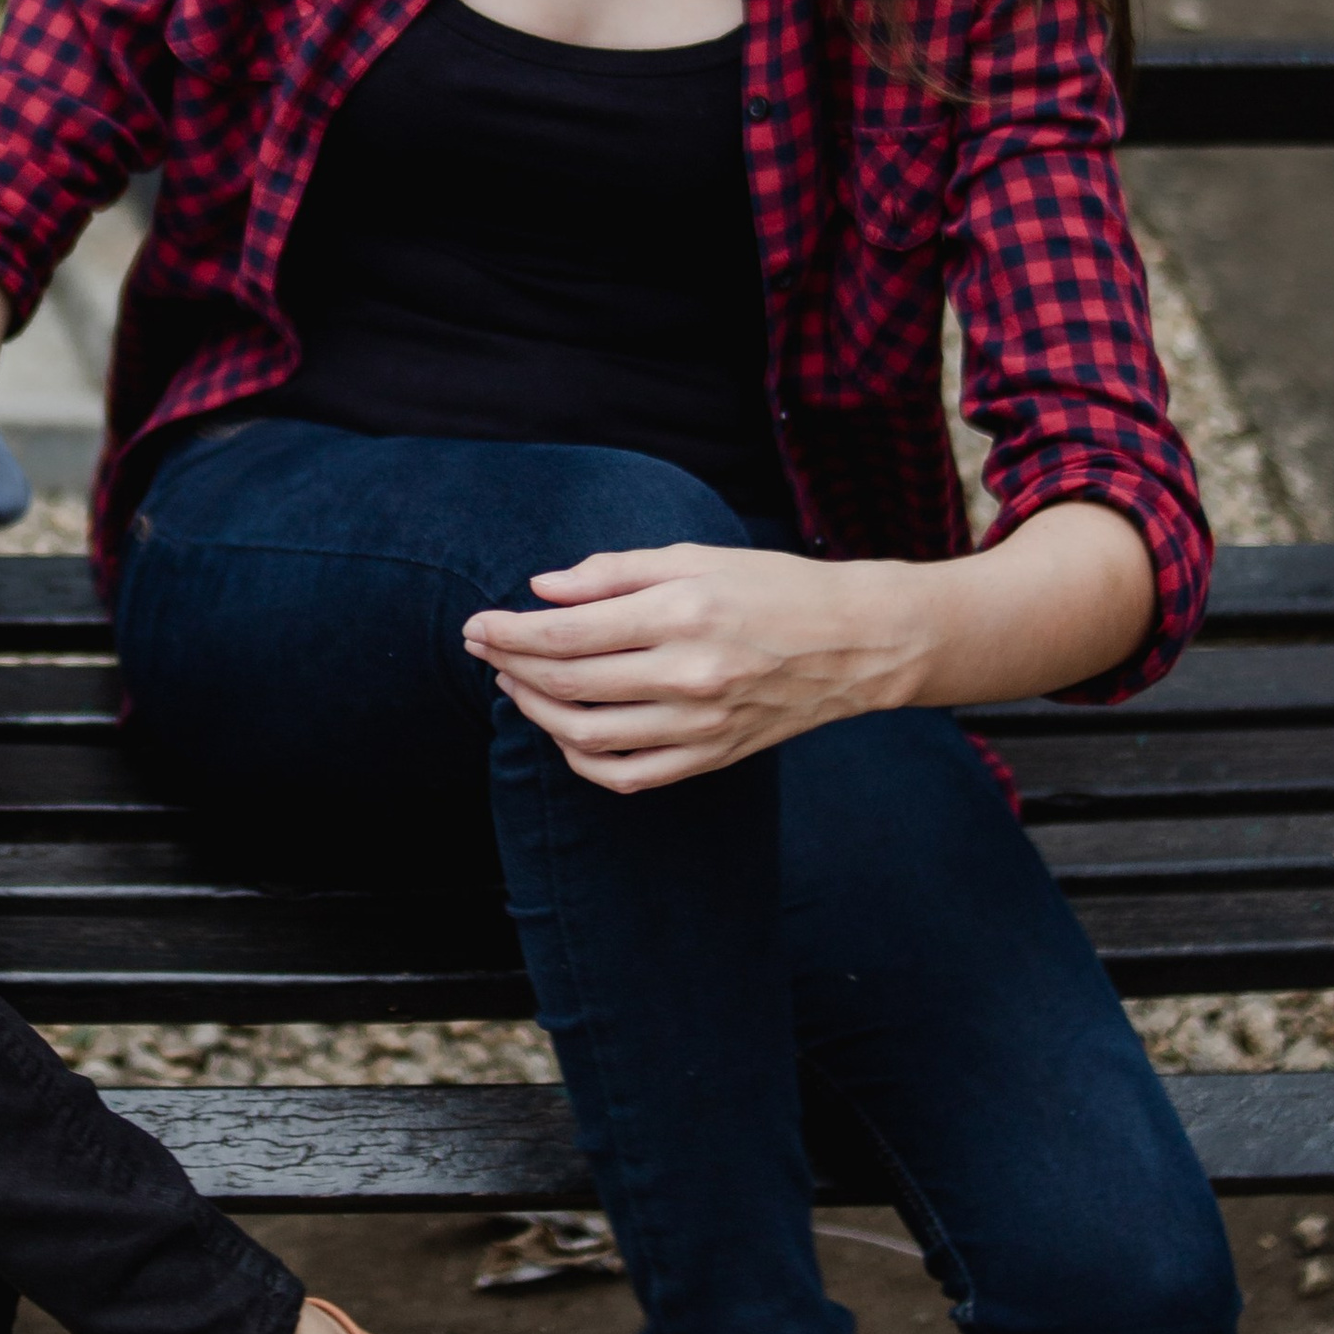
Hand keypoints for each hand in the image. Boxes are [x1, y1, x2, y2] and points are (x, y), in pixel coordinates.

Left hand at [463, 541, 926, 792]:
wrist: (856, 642)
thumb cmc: (772, 587)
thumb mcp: (694, 558)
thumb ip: (614, 572)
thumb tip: (542, 589)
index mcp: (680, 615)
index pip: (565, 634)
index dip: (509, 632)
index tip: (477, 624)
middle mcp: (687, 675)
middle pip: (567, 685)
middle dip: (510, 665)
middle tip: (484, 647)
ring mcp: (700, 725)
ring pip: (586, 735)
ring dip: (536, 712)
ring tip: (516, 683)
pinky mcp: (712, 756)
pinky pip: (627, 775)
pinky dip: (582, 759)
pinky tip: (565, 731)